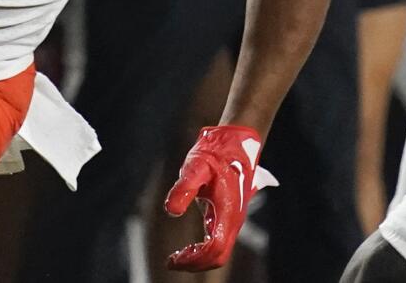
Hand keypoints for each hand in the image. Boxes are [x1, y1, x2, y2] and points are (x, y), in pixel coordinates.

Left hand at [164, 125, 276, 271]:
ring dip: (198, 258)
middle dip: (195, 264)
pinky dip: (202, 249)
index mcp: (228, 213)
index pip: (215, 250)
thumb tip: (171, 211)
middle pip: (218, 256)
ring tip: (176, 257)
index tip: (173, 259)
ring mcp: (231, 218)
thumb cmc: (216, 153)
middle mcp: (233, 220)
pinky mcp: (227, 214)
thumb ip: (184, 187)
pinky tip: (188, 246)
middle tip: (171, 262)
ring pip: (219, 251)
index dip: (194, 259)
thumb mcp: (196, 166)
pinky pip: (218, 241)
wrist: (234, 142)